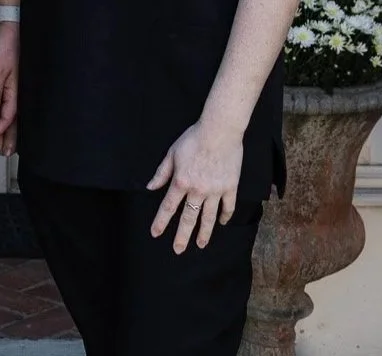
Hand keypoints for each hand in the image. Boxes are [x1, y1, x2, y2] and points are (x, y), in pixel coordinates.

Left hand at [0, 21, 18, 154]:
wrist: (7, 25)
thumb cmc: (5, 44)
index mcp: (14, 90)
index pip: (6, 118)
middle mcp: (14, 90)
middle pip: (12, 120)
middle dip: (7, 136)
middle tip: (3, 152)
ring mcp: (12, 85)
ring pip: (9, 112)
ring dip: (4, 128)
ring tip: (0, 142)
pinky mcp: (7, 78)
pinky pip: (5, 102)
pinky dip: (1, 114)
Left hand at [148, 118, 243, 252]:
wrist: (219, 131)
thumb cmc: (193, 139)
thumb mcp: (172, 153)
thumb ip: (162, 173)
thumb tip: (150, 187)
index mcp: (181, 182)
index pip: (168, 206)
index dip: (161, 221)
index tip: (155, 233)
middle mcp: (198, 191)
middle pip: (188, 218)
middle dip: (182, 236)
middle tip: (178, 250)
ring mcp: (216, 191)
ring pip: (209, 217)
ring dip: (204, 233)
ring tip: (201, 245)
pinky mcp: (230, 188)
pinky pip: (228, 207)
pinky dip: (225, 216)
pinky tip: (221, 223)